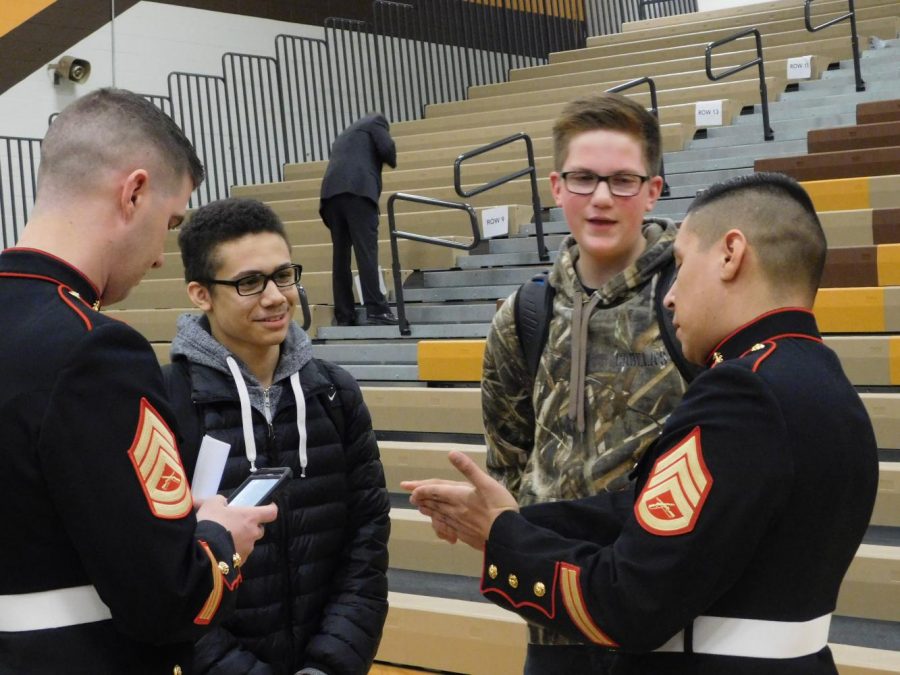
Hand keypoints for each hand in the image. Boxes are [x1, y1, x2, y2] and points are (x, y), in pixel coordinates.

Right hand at [195, 495, 277, 561]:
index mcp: (250, 517)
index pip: (271, 512)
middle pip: (259, 529)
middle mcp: (253, 533)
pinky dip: (233, 552)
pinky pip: (239, 556)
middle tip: (237, 524)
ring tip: (224, 539)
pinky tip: (220, 550)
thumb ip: (220, 501)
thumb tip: (222, 502)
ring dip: (241, 540)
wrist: (201, 551)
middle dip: (251, 527)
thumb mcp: (211, 504)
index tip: (269, 506)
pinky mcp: (240, 563)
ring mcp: (247, 549)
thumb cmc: (210, 523)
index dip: (271, 508)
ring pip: (249, 543)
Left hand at [400, 450, 517, 550]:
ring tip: (420, 508)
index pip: (434, 490)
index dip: (421, 487)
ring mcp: (459, 524)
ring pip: (438, 515)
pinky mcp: (465, 535)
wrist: (507, 535)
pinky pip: (447, 528)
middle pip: (434, 503)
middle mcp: (454, 510)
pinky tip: (440, 525)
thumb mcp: (486, 482)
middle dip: (421, 498)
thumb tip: (451, 453)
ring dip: (428, 510)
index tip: (408, 486)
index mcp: (458, 496)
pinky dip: (439, 524)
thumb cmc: (499, 506)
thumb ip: (468, 468)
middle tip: (410, 496)